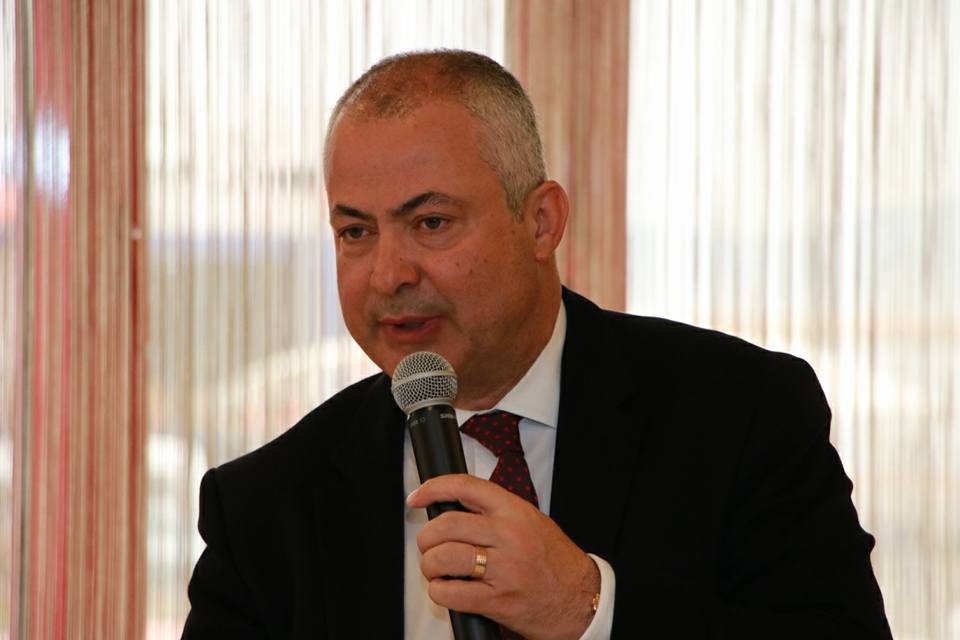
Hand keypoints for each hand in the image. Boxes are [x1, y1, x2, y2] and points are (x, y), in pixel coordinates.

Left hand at [407, 474, 600, 639]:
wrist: (581, 599)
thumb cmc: (555, 561)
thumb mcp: (531, 521)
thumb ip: (496, 513)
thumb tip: (453, 508)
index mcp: (515, 511)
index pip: (465, 487)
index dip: (433, 488)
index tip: (417, 497)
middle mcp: (508, 536)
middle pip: (446, 525)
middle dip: (427, 537)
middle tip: (429, 545)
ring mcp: (503, 569)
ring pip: (443, 558)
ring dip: (430, 565)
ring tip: (437, 569)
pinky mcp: (498, 600)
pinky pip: (450, 593)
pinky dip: (439, 592)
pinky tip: (447, 589)